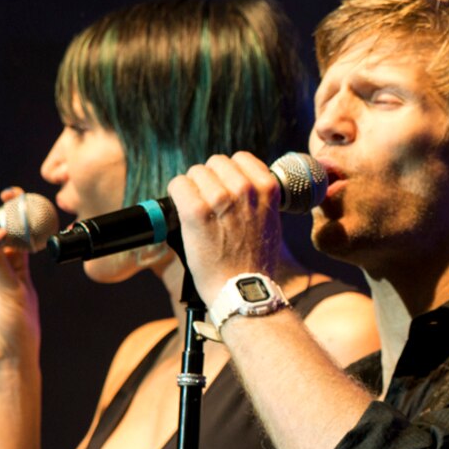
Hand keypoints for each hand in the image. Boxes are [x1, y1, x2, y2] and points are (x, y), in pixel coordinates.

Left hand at [164, 153, 286, 306]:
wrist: (242, 289)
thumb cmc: (255, 261)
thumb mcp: (270, 221)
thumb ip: (258, 198)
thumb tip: (239, 183)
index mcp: (267, 187)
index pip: (239, 158)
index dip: (229, 175)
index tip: (226, 191)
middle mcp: (245, 188)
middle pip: (215, 163)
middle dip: (210, 180)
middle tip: (211, 206)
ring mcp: (220, 199)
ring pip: (195, 172)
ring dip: (193, 189)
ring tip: (199, 213)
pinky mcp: (196, 212)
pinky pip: (178, 185)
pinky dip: (177, 195)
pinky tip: (183, 213)